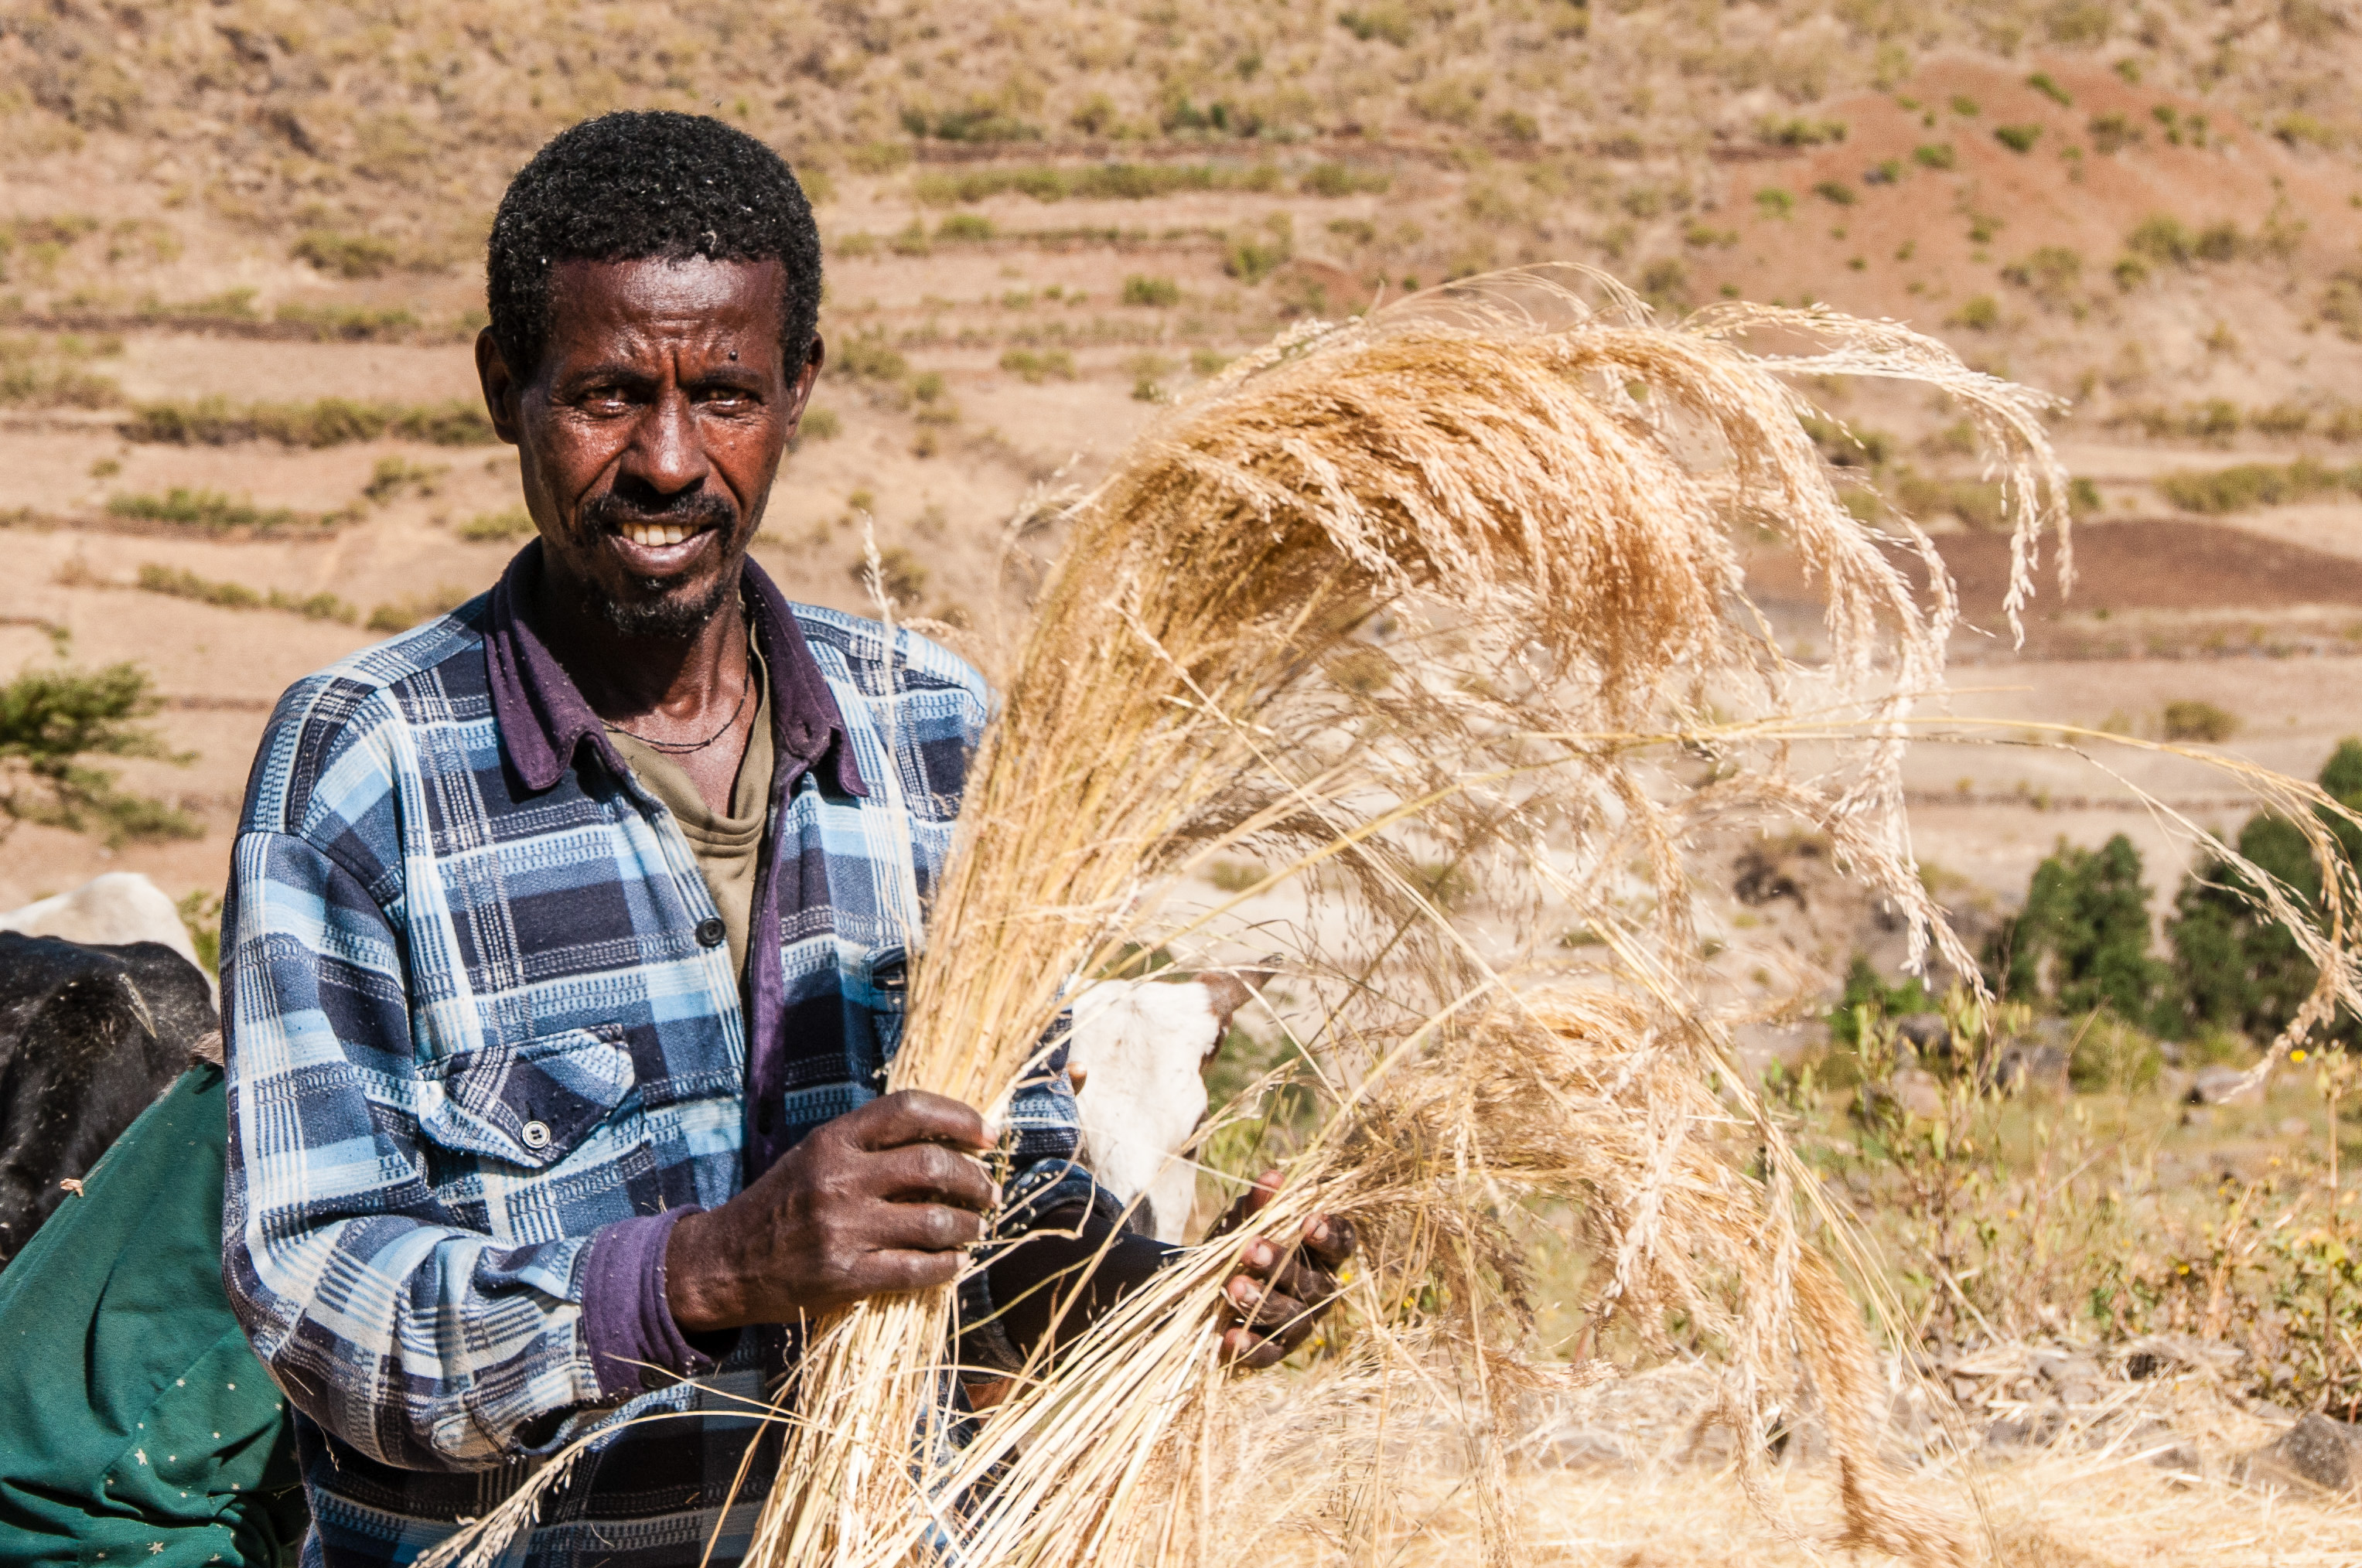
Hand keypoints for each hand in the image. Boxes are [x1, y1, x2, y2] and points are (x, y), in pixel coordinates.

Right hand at [665, 1090, 996, 1330]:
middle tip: (990, 1191)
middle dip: (975, 1179)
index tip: (989, 1135)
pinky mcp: (846, 1275)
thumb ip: (869, 1143)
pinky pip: (916, 1268)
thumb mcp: (815, 1155)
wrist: (726, 1262)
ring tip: (975, 1227)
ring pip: (934, 1220)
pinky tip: (954, 1262)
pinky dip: (946, 1265)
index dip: (959, 1117)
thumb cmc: (781, 1203)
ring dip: (968, 1225)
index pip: (909, 1109)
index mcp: (833, 1140)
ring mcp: (843, 1228)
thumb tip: (947, 1139)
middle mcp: (839, 1178)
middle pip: (932, 1164)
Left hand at [1208, 1170, 1354, 1368]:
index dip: (1330, 1235)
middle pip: (1310, 1282)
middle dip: (1280, 1265)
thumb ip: (1262, 1204)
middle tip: (1250, 1250)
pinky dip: (1251, 1347)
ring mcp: (1299, 1324)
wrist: (1210, 1281)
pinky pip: (1269, 1353)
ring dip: (1263, 1303)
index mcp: (1322, 1253)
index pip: (1341, 1244)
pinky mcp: (1275, 1350)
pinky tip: (1231, 1338)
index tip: (1309, 1222)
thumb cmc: (1243, 1242)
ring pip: (1291, 1318)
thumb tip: (1272, 1178)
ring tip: (1232, 1288)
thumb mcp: (1248, 1220)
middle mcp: (1318, 1290)